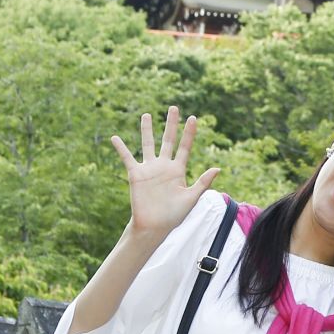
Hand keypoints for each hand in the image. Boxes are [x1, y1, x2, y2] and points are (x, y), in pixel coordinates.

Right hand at [110, 105, 219, 237]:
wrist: (155, 226)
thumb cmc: (174, 215)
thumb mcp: (192, 198)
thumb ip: (203, 182)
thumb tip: (218, 168)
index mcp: (178, 170)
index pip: (185, 147)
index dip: (189, 133)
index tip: (193, 118)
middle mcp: (164, 166)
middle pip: (168, 140)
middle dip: (171, 124)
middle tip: (174, 108)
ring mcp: (149, 169)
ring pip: (148, 144)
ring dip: (147, 130)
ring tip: (147, 115)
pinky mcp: (136, 175)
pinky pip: (127, 158)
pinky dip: (121, 148)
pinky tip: (115, 137)